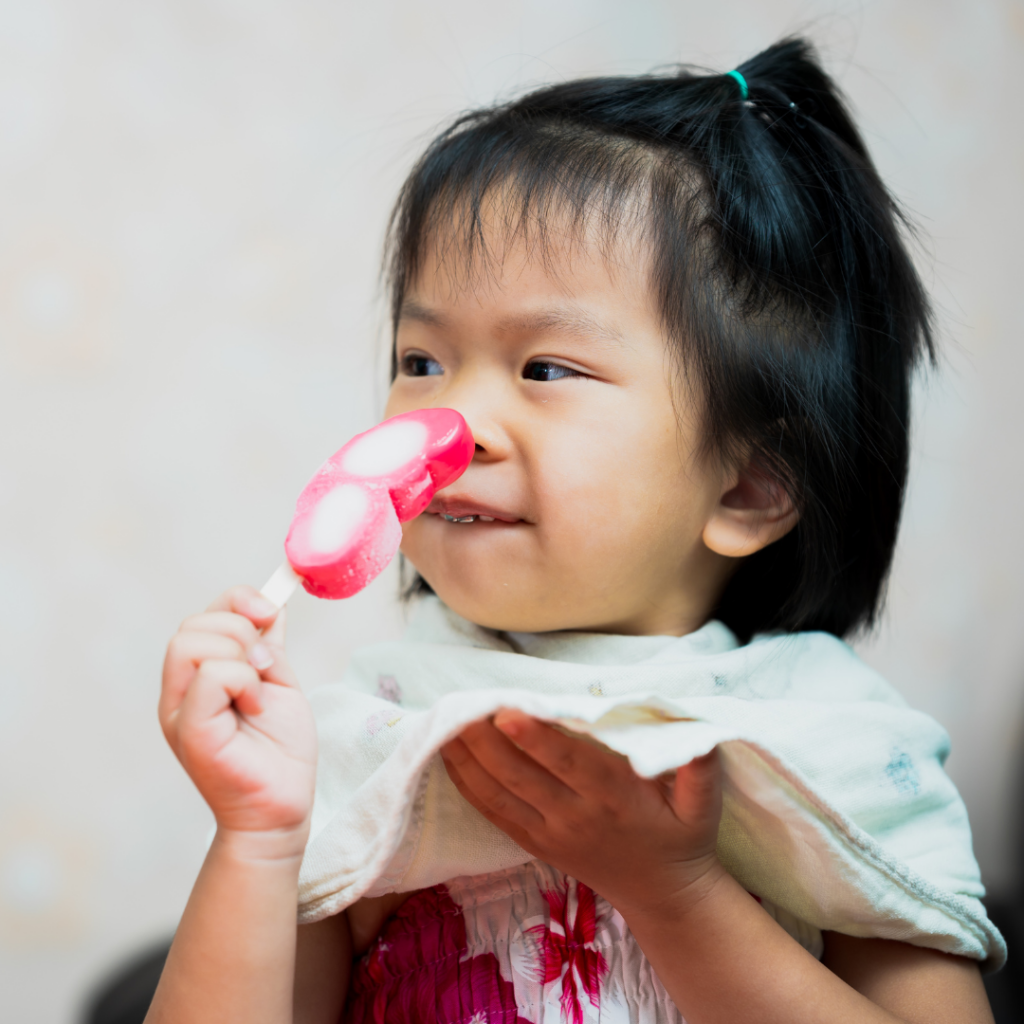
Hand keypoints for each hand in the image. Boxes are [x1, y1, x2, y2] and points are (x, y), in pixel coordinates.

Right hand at [160, 586, 316, 850]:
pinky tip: (256, 707)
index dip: (238, 600)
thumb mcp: (279, 683)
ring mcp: (180, 711)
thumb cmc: (280, 752)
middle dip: (240, 629)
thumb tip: (271, 605)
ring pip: (191, 642)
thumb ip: (268, 646)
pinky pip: (210, 675)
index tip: (271, 612)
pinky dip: (244, 680)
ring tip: (260, 690)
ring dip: (242, 655)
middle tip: (267, 665)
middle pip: (191, 625)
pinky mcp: (191, 730)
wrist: (283, 807)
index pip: (203, 616)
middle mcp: (181, 692)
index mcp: (199, 678)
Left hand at [440, 710, 723, 917]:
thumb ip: (700, 766)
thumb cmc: (684, 836)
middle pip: (521, 774)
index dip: (537, 738)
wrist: (665, 895)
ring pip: (500, 792)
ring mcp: (551, 832)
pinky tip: (448, 754)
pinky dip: (467, 783)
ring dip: (468, 757)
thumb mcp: (705, 804)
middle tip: (461, 701)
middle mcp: (576, 815)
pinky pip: (494, 813)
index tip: (508, 711)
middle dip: (486, 739)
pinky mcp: (536, 843)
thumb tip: (699, 735)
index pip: (569, 763)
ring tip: (444, 719)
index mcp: (615, 797)